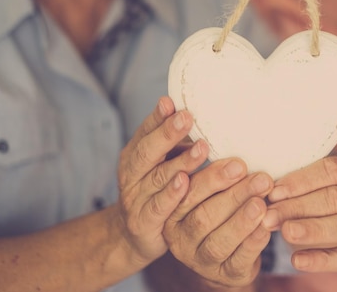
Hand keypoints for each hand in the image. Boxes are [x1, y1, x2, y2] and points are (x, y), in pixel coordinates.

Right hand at [116, 96, 207, 265]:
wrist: (135, 235)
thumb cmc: (157, 190)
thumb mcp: (163, 163)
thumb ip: (177, 143)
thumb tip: (206, 116)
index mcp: (135, 155)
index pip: (145, 131)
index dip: (157, 117)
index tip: (172, 102)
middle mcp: (131, 174)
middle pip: (148, 151)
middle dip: (168, 133)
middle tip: (187, 117)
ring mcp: (134, 198)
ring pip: (157, 177)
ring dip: (181, 162)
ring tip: (202, 148)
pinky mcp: (142, 222)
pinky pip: (157, 207)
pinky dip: (170, 195)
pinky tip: (185, 182)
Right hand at [163, 161, 273, 286]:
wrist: (227, 256)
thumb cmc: (219, 211)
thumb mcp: (209, 192)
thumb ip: (213, 174)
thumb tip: (230, 143)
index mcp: (172, 213)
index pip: (188, 193)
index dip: (212, 177)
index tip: (236, 162)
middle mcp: (181, 238)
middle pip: (204, 216)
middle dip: (234, 195)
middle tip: (260, 178)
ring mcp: (201, 260)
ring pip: (219, 240)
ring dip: (242, 219)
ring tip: (261, 202)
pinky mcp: (225, 275)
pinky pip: (238, 259)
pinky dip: (253, 241)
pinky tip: (266, 225)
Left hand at [262, 155, 336, 276]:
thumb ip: (317, 177)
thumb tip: (270, 183)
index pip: (331, 170)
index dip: (301, 180)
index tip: (274, 191)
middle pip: (334, 198)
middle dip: (297, 206)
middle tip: (269, 214)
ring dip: (310, 229)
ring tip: (284, 231)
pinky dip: (321, 260)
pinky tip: (298, 260)